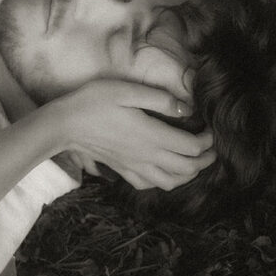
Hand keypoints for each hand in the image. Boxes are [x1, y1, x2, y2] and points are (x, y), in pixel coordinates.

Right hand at [45, 80, 214, 190]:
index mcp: (152, 135)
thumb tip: (186, 108)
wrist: (64, 124)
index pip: (191, 147)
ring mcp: (134, 166)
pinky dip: (163, 182)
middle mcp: (147, 155)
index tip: (210, 130)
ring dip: (188, 175)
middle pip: (187, 168)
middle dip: (205, 160)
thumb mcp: (127, 90)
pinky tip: (163, 172)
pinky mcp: (122, 170)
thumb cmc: (93, 102)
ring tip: (194, 163)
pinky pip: (149, 184)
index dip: (207, 142)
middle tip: (211, 149)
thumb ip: (159, 99)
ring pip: (171, 182)